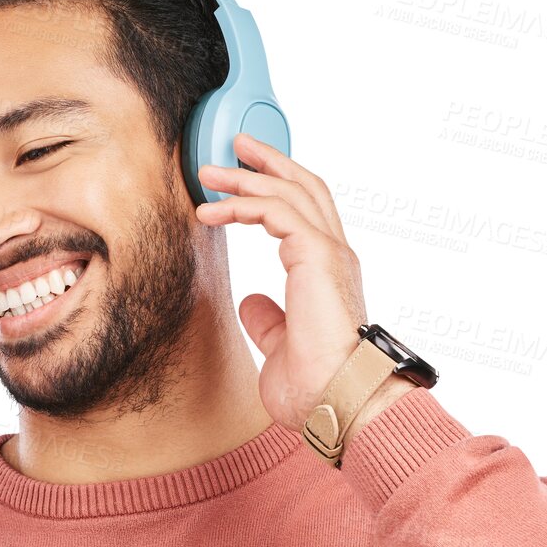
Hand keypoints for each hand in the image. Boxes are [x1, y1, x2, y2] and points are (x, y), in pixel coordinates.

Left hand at [196, 132, 367, 431]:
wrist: (338, 399)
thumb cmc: (315, 386)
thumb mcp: (280, 347)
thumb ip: (268, 320)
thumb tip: (250, 301)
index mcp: (328, 274)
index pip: (307, 214)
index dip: (276, 189)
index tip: (243, 179)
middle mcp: (334, 255)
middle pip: (303, 187)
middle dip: (267, 163)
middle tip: (234, 148)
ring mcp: (328, 252)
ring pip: (288, 192)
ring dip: (246, 178)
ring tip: (208, 172)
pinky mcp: (316, 255)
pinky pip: (275, 211)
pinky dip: (243, 204)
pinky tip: (213, 210)